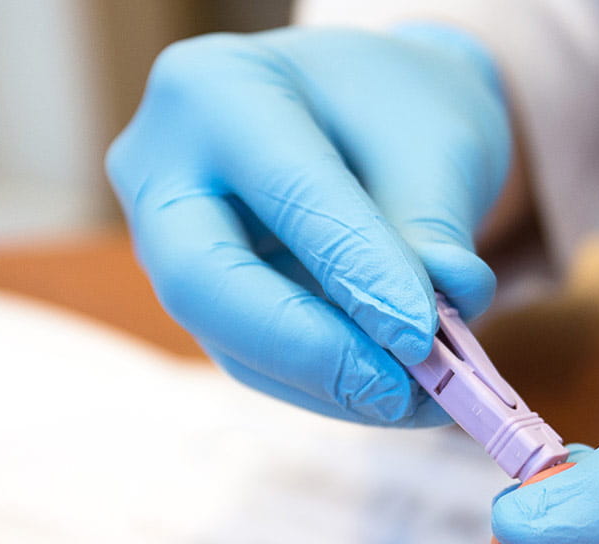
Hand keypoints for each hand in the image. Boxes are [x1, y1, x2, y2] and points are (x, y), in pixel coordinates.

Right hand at [108, 25, 510, 424]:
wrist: (371, 112)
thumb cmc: (399, 108)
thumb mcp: (435, 142)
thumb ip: (428, 235)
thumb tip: (427, 339)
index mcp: (216, 88)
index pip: (286, 190)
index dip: (354, 271)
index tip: (422, 334)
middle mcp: (163, 164)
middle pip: (203, 279)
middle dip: (306, 347)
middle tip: (397, 389)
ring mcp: (166, 239)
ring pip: (226, 338)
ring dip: (328, 383)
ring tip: (418, 401)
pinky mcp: (198, 299)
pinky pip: (251, 359)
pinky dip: (325, 386)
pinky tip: (390, 397)